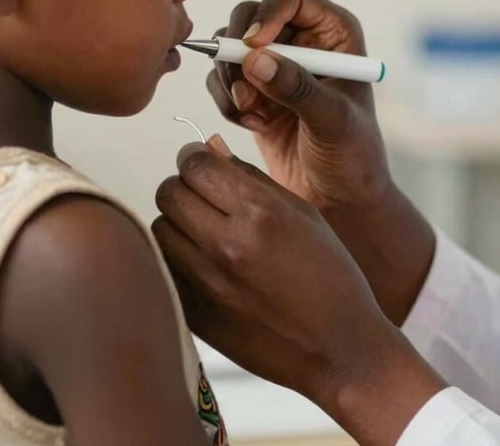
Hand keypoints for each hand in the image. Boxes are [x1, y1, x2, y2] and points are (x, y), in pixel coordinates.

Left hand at [152, 139, 445, 445]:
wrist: (339, 349)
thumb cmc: (330, 275)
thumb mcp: (304, 214)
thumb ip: (253, 178)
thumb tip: (210, 149)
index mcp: (261, 214)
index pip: (195, 164)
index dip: (196, 157)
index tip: (204, 164)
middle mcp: (228, 246)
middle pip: (170, 193)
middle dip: (185, 187)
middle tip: (204, 196)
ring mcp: (208, 284)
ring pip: (160, 229)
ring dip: (177, 223)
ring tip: (205, 231)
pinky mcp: (197, 315)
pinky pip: (165, 268)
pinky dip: (177, 258)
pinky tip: (205, 263)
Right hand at [206, 0, 387, 209]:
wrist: (339, 197)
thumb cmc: (353, 156)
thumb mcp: (334, 121)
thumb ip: (298, 88)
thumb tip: (255, 58)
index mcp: (333, 32)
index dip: (266, 13)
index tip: (253, 47)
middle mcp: (303, 39)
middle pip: (249, 15)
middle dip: (237, 52)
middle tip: (244, 92)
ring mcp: (275, 63)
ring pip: (229, 46)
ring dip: (230, 81)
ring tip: (253, 115)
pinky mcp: (254, 89)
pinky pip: (221, 78)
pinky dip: (227, 101)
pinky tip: (254, 125)